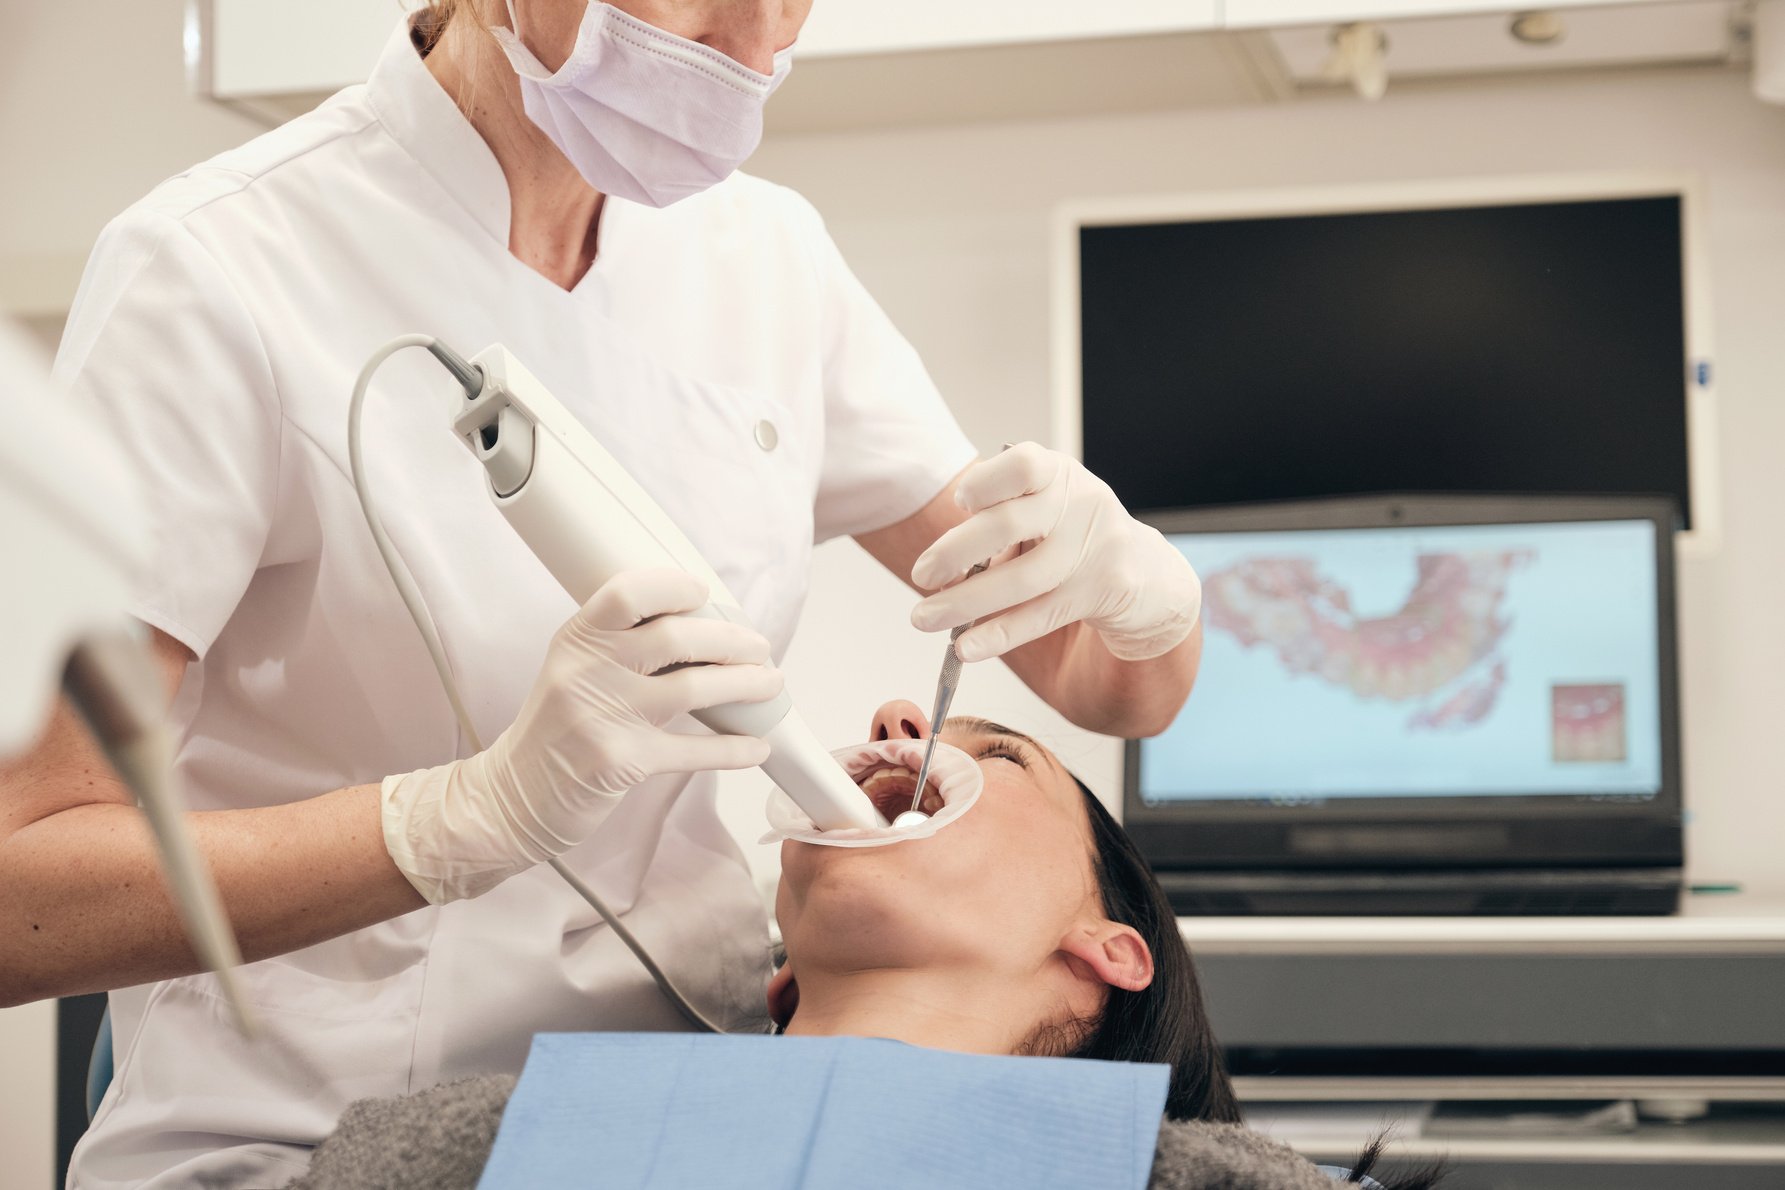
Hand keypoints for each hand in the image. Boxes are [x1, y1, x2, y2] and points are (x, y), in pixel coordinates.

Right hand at [382, 568, 781, 903]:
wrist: (511, 796)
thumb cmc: (555, 728)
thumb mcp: (572, 670)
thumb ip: (621, 646)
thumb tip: (699, 624)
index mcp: (577, 639)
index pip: (627, 593)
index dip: (674, 586)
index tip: (705, 592)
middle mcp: (588, 671)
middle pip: (676, 637)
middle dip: (731, 638)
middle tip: (760, 645)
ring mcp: (604, 717)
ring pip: (694, 687)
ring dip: (745, 684)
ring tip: (771, 683)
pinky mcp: (622, 762)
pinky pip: (694, 751)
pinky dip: (734, 749)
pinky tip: (759, 747)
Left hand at [909, 444, 1200, 663]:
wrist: (1147, 572)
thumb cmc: (1073, 534)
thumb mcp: (1047, 506)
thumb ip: (1000, 520)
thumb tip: (940, 566)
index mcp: (1057, 473)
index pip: (1022, 465)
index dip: (985, 483)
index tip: (960, 503)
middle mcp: (1079, 504)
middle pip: (1008, 525)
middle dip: (955, 552)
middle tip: (921, 574)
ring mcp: (1094, 549)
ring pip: (1021, 580)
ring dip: (964, 603)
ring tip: (923, 618)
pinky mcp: (1103, 591)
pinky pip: (1040, 616)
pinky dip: (998, 635)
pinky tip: (965, 647)